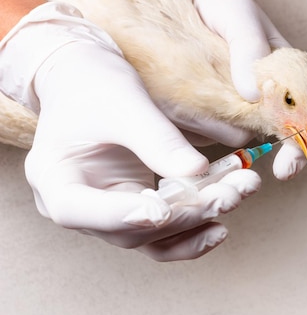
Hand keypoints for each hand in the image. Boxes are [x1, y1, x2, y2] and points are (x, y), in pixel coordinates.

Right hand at [0, 2, 260, 260]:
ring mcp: (110, 212)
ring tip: (243, 189)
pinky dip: (199, 222)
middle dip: (187, 213)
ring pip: (157, 236)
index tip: (164, 210)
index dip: (123, 215)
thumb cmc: (95, 84)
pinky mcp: (137, 207)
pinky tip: (230, 206)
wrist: (90, 78)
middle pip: (131, 229)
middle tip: (232, 192)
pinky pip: (168, 230)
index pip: (79, 210)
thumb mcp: (125, 104)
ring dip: (203, 219)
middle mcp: (80, 207)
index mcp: (55, 180)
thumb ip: (157, 141)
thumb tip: (197, 174)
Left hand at [132, 0, 306, 179]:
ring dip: (246, 143)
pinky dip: (212, 133)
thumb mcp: (238, 14)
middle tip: (282, 170)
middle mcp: (264, 90)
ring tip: (237, 152)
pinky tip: (204, 135)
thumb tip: (253, 93)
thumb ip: (249, 47)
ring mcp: (235, 100)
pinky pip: (213, 126)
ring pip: (246, 132)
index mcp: (286, 70)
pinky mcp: (205, 104)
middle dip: (286, 152)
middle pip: (281, 129)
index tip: (294, 161)